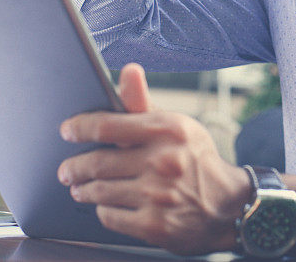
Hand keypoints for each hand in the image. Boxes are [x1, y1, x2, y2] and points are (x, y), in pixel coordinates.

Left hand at [57, 64, 251, 254]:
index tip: (67, 131)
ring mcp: (158, 196)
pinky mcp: (154, 226)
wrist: (228, 205)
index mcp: (168, 130)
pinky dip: (103, 210)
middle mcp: (163, 162)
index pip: (107, 125)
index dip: (80, 128)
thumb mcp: (176, 126)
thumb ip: (143, 103)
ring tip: (80, 187)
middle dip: (74, 167)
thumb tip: (129, 70)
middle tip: (67, 169)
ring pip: (99, 191)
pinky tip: (106, 204)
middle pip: (97, 162)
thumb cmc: (195, 160)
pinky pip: (110, 216)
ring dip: (83, 190)